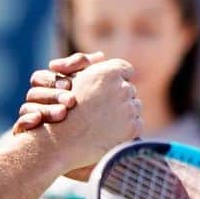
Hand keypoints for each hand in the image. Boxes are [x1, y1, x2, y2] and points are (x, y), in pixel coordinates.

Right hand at [13, 52, 104, 133]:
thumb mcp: (92, 93)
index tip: (70, 85)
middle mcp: (35, 104)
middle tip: (71, 101)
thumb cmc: (89, 119)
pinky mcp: (26, 138)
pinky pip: (19, 126)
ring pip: (27, 108)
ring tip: (62, 113)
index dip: (53, 79)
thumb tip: (99, 57)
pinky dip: (26, 121)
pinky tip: (38, 120)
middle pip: (34, 92)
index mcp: (47, 92)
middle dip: (53, 95)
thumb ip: (92, 74)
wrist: (84, 155)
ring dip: (45, 108)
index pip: (40, 78)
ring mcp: (30, 120)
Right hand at [32, 58, 139, 175]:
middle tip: (101, 110)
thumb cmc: (64, 108)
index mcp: (109, 72)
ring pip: (134, 107)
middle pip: (129, 89)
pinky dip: (127, 129)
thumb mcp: (72, 79)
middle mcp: (122, 88)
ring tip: (102, 122)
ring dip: (124, 113)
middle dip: (119, 98)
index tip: (105, 90)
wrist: (61, 142)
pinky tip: (110, 133)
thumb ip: (88, 65)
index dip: (116, 80)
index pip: (125, 70)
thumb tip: (101, 56)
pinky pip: (137, 124)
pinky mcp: (133, 128)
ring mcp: (129, 108)